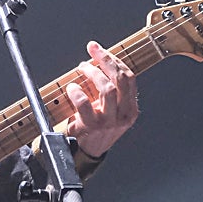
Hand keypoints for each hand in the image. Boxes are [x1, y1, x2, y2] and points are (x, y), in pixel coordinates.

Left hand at [62, 41, 138, 158]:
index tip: (100, 50)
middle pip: (120, 79)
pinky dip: (76, 92)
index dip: (114, 60)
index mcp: (130, 108)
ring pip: (107, 89)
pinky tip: (71, 87)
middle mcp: (123, 115)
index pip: (129, 78)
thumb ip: (109, 90)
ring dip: (92, 73)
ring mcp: (109, 121)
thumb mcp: (110, 109)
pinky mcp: (92, 126)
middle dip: (105, 60)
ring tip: (82, 68)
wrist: (85, 152)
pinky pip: (84, 103)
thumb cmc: (95, 126)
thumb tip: (98, 61)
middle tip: (92, 50)